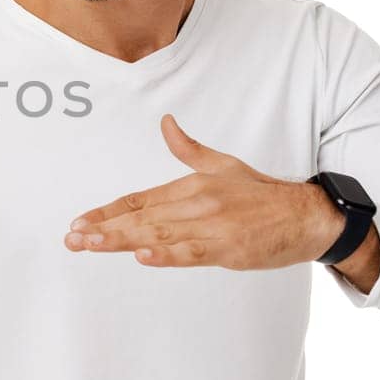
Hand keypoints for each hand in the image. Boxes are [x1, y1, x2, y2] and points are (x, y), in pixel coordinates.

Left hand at [63, 113, 341, 269]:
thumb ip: (188, 148)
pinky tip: (143, 257)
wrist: (307, 214)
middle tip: (72, 238)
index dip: (107, 212)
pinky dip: (167, 254)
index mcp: (190, 185)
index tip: (80, 222)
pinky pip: (192, 251)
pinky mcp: (229, 247)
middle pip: (140, 217)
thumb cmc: (262, 195)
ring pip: (158, 234)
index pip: (138, 199)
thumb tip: (167, 122)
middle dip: (103, 229)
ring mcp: (212, 224)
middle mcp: (196, 201)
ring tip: (91, 245)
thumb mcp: (222, 165)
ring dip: (121, 241)